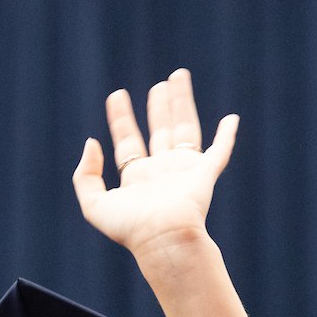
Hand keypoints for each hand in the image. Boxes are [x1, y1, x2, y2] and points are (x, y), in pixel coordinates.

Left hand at [71, 69, 238, 263]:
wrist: (163, 238)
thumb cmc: (129, 228)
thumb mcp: (93, 204)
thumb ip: (85, 175)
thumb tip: (92, 142)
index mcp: (136, 177)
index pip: (128, 140)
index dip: (121, 118)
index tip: (116, 95)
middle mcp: (161, 171)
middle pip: (160, 130)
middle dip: (158, 106)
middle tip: (159, 85)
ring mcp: (184, 170)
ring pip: (184, 129)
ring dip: (182, 103)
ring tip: (178, 78)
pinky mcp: (206, 173)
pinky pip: (220, 151)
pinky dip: (227, 135)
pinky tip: (231, 119)